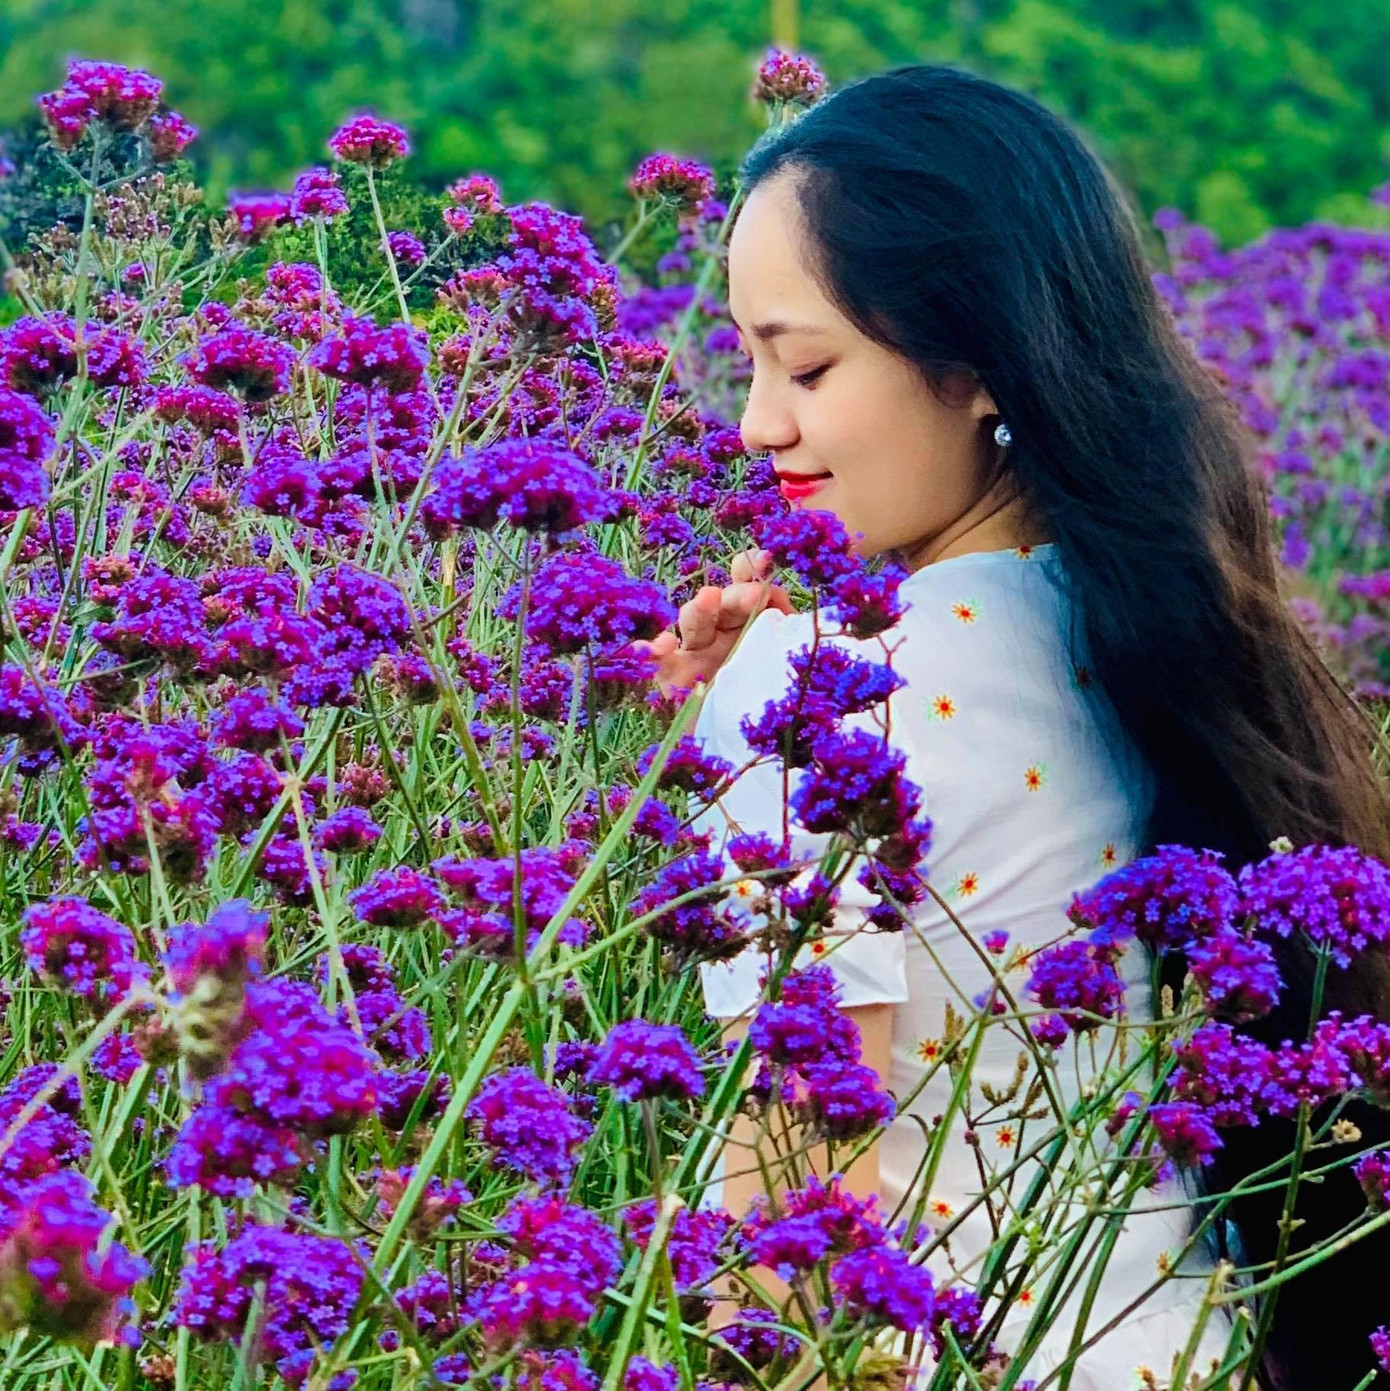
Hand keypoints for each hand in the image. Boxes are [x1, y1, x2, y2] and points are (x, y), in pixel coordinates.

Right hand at [634, 548, 795, 699]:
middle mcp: (722, 633)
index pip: (748, 586)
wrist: (754, 757)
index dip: (751, 570)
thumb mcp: (790, 660)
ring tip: (709, 600)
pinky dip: (652, 650)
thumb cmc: (774, 704)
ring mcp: (694, 654)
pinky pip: (657, 662)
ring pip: (691, 621)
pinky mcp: (671, 680)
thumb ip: (787, 628)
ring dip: (699, 609)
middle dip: (736, 594)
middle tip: (752, 594)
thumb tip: (775, 593)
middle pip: (723, 602)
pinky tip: (660, 646)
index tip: (763, 559)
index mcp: (751, 622)